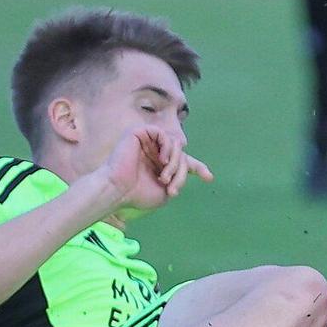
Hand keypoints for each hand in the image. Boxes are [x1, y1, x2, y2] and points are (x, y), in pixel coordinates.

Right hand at [99, 125, 213, 217]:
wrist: (118, 190)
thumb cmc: (137, 194)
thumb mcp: (164, 192)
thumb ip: (177, 178)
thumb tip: (187, 167)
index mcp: (158, 165)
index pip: (181, 161)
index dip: (197, 167)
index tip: (209, 177)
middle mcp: (154, 151)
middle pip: (181, 154)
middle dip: (181, 171)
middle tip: (172, 187)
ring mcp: (147, 141)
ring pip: (175, 144)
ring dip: (174, 162)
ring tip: (164, 177)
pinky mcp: (140, 133)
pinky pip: (163, 134)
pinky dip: (167, 147)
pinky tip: (161, 160)